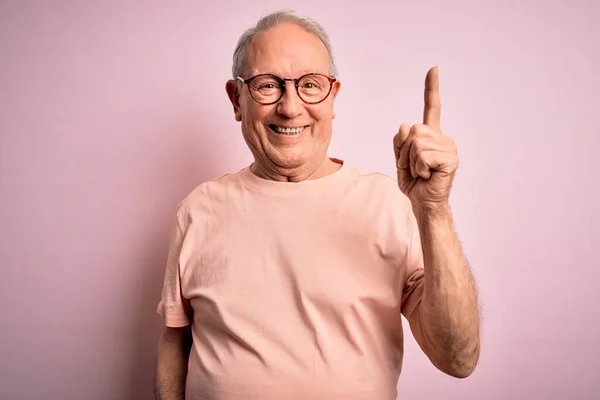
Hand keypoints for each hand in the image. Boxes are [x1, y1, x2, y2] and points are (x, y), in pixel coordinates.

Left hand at [393, 66, 457, 212]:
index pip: (432, 107)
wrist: (423, 203)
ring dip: (411, 161)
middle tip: (414, 167)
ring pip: (416, 143)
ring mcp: (449, 147)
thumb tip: (406, 125)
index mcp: (431, 135)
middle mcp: (443, 137)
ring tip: (421, 172)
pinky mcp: (450, 159)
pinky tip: (427, 176)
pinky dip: (418, 168)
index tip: (433, 68)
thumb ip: (399, 142)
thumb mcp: (400, 159)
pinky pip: (423, 155)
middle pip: (413, 130)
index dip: (432, 88)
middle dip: (405, 152)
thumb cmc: (414, 183)